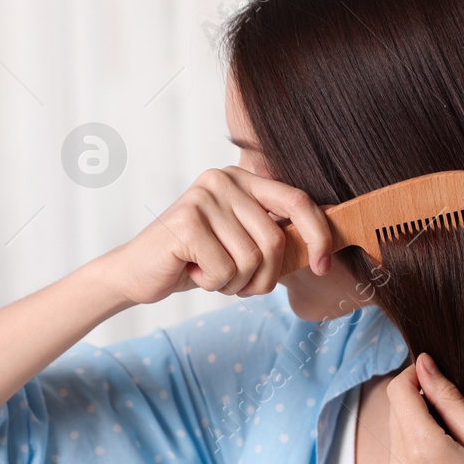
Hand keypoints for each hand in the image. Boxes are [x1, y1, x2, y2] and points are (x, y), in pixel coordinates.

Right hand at [101, 166, 332, 304]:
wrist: (137, 273)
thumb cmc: (195, 261)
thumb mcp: (241, 243)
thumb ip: (275, 235)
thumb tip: (326, 244)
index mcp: (242, 179)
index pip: (298, 201)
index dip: (319, 236)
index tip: (324, 267)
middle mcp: (223, 180)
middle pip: (275, 241)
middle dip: (263, 277)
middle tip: (238, 284)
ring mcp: (203, 198)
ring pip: (251, 260)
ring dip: (236, 283)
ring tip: (211, 274)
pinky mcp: (186, 223)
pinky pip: (225, 270)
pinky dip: (213, 284)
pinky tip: (192, 272)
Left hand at [376, 353, 463, 463]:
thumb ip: (449, 399)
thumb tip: (423, 364)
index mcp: (424, 448)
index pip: (399, 391)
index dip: (413, 378)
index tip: (430, 381)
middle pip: (395, 416)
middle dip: (418, 411)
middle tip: (454, 431)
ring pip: (394, 444)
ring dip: (414, 441)